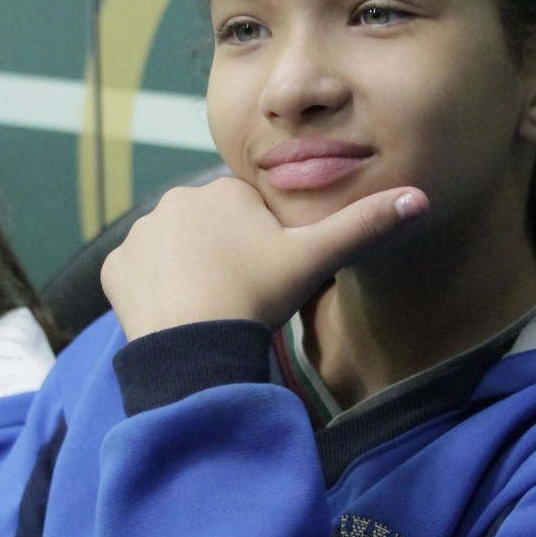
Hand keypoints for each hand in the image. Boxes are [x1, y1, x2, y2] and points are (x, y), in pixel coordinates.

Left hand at [101, 178, 427, 339]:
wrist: (194, 346)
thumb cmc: (258, 298)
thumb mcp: (317, 260)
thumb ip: (366, 227)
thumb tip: (420, 197)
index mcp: (224, 190)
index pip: (250, 215)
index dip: (265, 250)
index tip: (268, 278)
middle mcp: (175, 200)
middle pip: (212, 231)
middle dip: (227, 257)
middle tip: (242, 296)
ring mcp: (140, 234)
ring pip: (176, 251)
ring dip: (192, 273)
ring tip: (212, 308)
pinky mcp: (115, 269)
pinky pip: (141, 275)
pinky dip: (158, 292)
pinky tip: (179, 313)